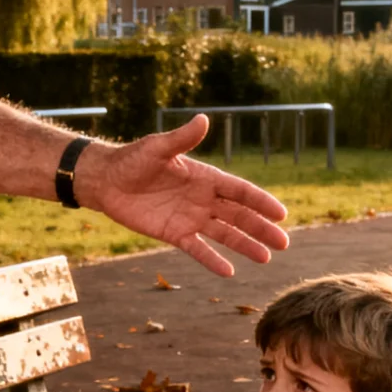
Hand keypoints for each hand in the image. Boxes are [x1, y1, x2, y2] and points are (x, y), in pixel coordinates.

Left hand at [78, 115, 289, 275]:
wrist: (107, 181)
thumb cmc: (133, 159)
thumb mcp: (158, 147)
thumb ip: (182, 138)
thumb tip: (204, 119)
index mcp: (205, 177)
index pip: (240, 191)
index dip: (260, 202)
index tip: (281, 214)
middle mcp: (204, 199)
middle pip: (239, 215)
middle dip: (261, 228)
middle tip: (284, 243)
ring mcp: (191, 218)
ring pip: (224, 234)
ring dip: (245, 245)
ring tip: (266, 257)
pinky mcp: (175, 234)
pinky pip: (197, 249)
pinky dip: (212, 260)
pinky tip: (229, 272)